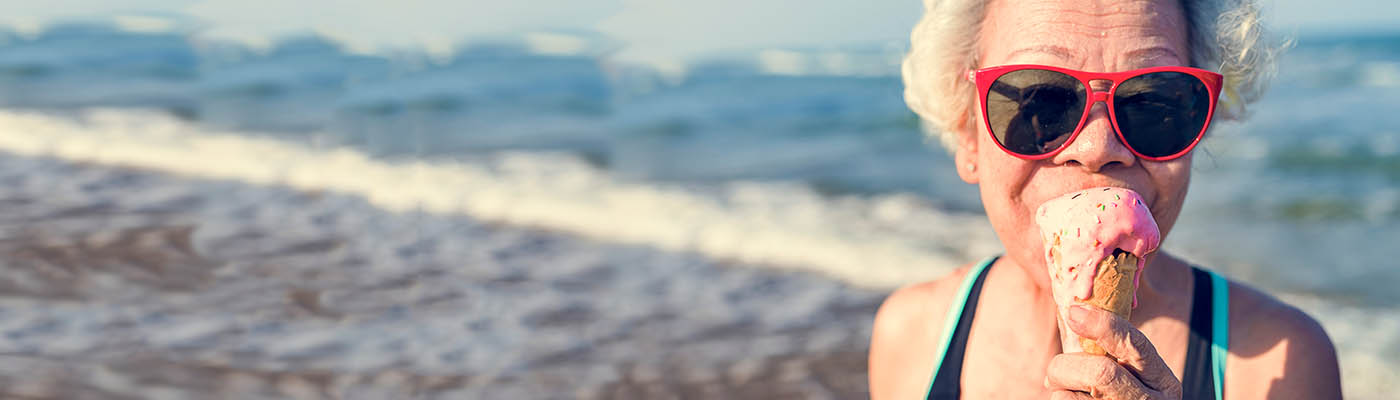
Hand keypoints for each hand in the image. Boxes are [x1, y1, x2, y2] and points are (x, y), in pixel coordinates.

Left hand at [1045, 305, 1182, 398]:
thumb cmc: (1123, 395)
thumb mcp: (1136, 375)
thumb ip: (1115, 351)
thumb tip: (1074, 314)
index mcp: (1162, 382)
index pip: (1136, 345)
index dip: (1104, 325)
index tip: (1074, 312)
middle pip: (1100, 373)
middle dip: (1066, 365)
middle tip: (1056, 370)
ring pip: (1069, 396)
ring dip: (1058, 388)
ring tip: (1065, 390)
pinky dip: (1060, 398)